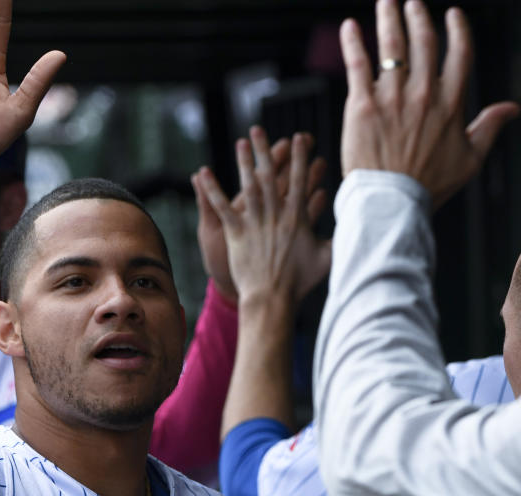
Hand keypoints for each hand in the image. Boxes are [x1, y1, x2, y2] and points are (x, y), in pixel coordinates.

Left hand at [200, 127, 330, 306]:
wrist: (273, 299)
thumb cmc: (300, 282)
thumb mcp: (327, 258)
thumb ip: (339, 238)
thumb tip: (360, 227)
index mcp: (298, 218)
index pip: (300, 180)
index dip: (300, 157)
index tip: (300, 137)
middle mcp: (276, 215)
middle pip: (272, 175)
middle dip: (267, 150)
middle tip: (261, 129)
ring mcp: (255, 223)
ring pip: (249, 185)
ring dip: (244, 162)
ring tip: (241, 141)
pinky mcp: (236, 233)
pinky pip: (222, 207)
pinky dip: (212, 189)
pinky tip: (203, 172)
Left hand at [340, 0, 518, 206]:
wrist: (391, 203)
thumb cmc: (429, 186)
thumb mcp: (470, 159)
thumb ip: (489, 127)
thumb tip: (513, 108)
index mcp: (451, 103)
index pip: (459, 54)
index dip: (457, 30)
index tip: (451, 14)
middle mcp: (423, 94)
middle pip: (423, 42)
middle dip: (417, 16)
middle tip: (410, 2)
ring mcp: (391, 98)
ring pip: (391, 47)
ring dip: (388, 19)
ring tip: (386, 2)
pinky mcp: (361, 106)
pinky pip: (357, 65)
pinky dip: (353, 43)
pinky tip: (349, 27)